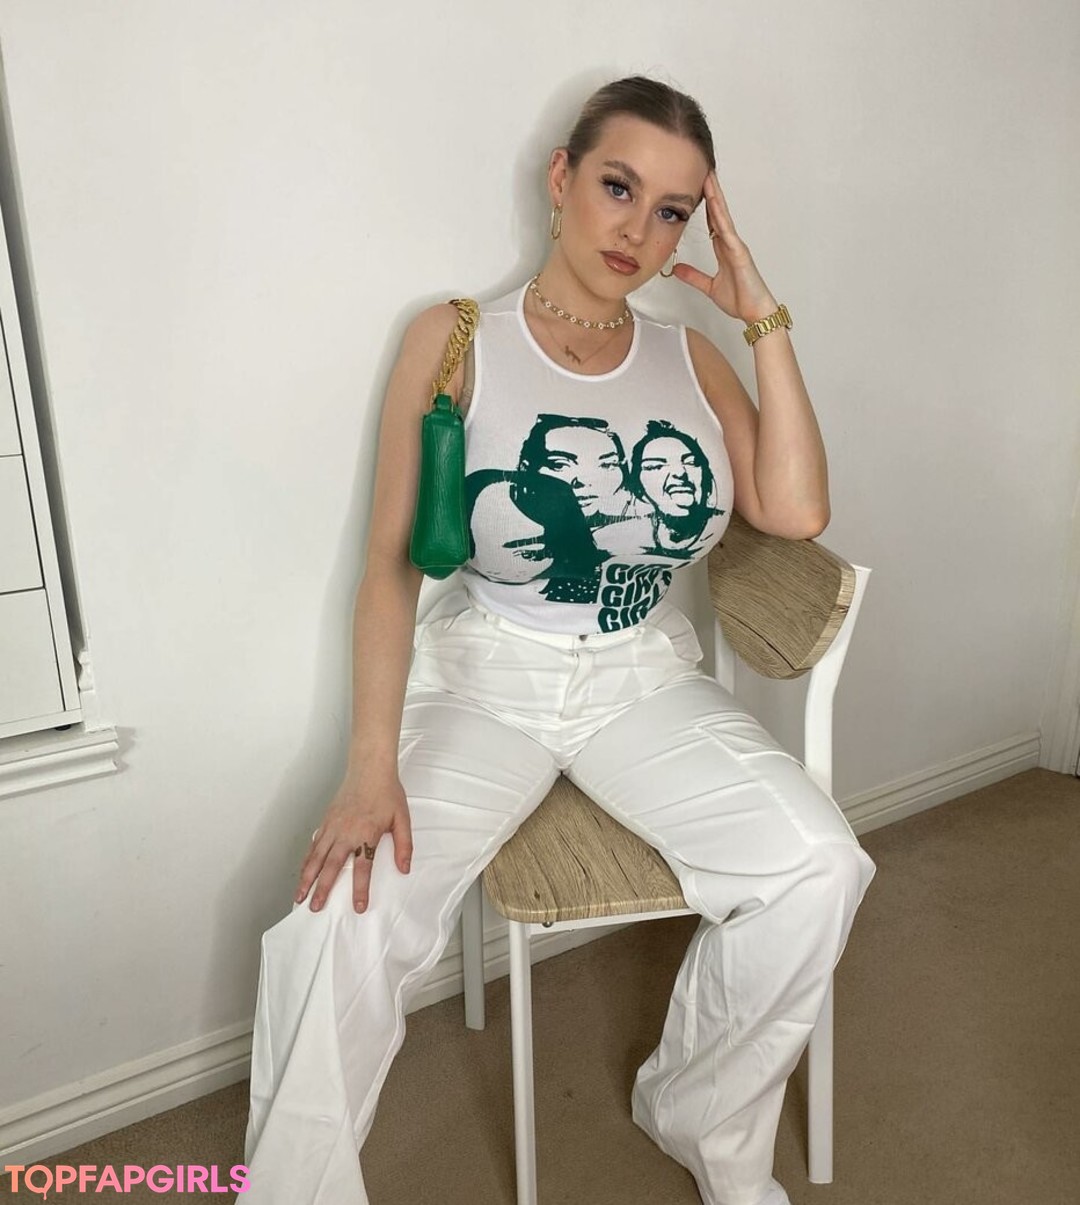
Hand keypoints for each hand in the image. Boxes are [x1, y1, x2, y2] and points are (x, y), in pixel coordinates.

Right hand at [295, 763, 412, 913]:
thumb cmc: (387, 793)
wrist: (370, 768)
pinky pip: (314, 844)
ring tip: (299, 896)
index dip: (360, 889)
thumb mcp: (402, 819)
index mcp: (366, 834)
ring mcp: (332, 827)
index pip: (362, 868)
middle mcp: (346, 833)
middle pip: (331, 866)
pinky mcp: (326, 821)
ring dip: (307, 877)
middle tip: (314, 908)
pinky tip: (303, 871)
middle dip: (322, 889)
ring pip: (316, 857)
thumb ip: (403, 846)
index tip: (357, 907)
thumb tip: (404, 869)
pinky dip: (307, 859)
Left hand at [672, 171, 778, 323]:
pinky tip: (715, 204)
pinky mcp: (740, 253)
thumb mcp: (709, 287)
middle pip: (718, 212)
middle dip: (711, 192)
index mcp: (724, 249)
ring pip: (723, 216)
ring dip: (716, 197)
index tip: (696, 188)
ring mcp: (736, 246)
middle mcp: (731, 243)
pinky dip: (721, 217)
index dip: (705, 205)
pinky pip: (728, 231)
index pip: (712, 221)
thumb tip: (677, 269)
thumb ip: (694, 277)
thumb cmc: (740, 299)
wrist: (755, 312)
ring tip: (709, 177)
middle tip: (702, 170)